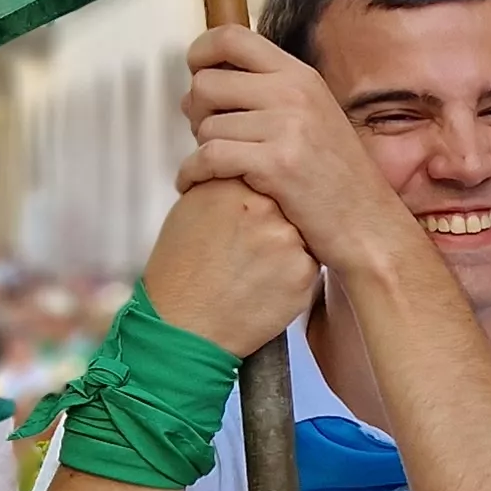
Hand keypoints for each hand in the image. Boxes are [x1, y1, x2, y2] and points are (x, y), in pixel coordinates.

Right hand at [141, 179, 321, 355]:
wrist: (183, 325)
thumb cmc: (182, 267)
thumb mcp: (192, 207)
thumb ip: (224, 180)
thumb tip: (249, 165)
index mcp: (233, 184)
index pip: (265, 173)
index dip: (258, 195)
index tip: (243, 216)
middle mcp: (264, 207)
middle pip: (288, 199)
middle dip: (275, 218)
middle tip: (248, 245)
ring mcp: (287, 241)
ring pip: (303, 230)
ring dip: (286, 245)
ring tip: (253, 265)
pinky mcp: (304, 274)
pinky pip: (308, 263)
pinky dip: (292, 273)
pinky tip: (263, 284)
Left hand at [169, 25, 419, 271]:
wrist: (368, 222)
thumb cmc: (337, 177)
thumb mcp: (312, 116)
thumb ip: (268, 92)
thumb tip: (205, 82)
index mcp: (300, 76)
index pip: (232, 38)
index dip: (200, 51)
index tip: (195, 71)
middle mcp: (294, 93)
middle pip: (207, 83)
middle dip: (196, 111)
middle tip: (207, 132)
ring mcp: (286, 128)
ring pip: (205, 126)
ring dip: (201, 149)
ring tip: (218, 165)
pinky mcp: (275, 165)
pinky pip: (209, 158)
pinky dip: (192, 173)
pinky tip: (194, 181)